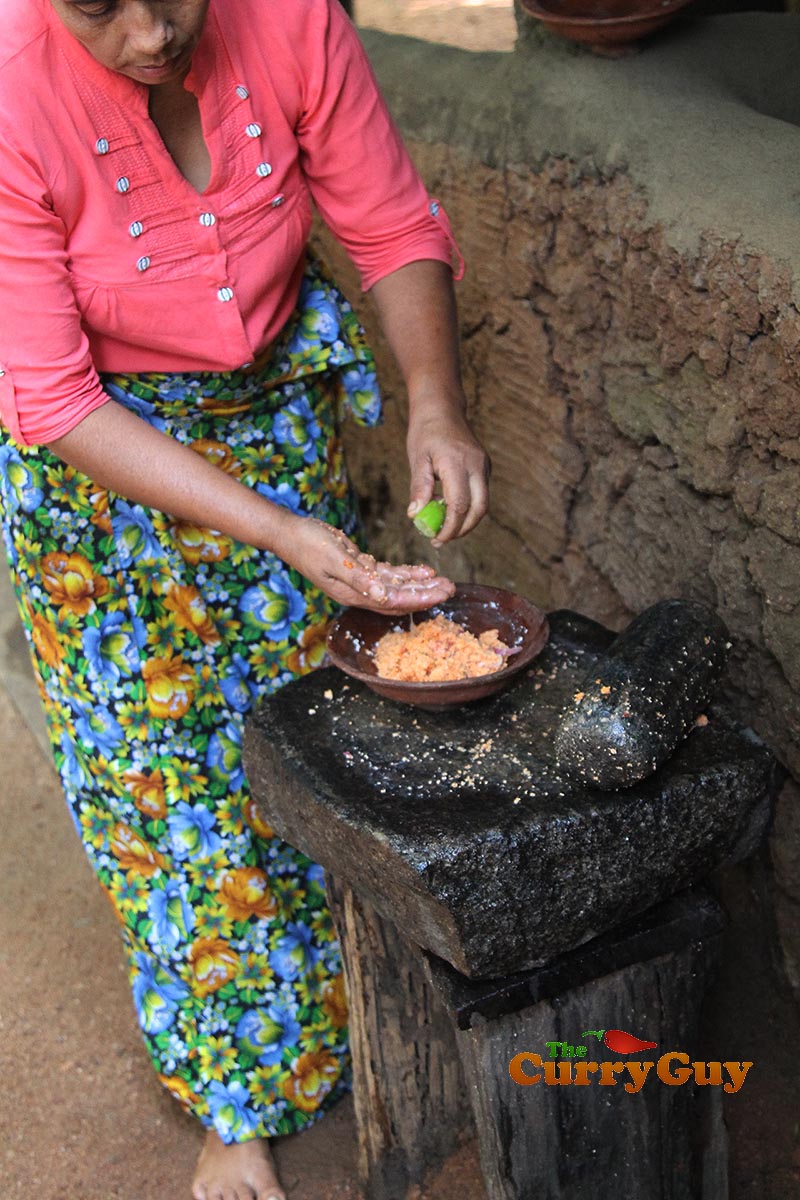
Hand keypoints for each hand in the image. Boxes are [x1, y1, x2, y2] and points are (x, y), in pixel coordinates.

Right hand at [283, 517, 455, 613]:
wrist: (288, 534)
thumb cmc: (307, 545)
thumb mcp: (333, 560)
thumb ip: (358, 579)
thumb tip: (382, 596)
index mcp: (353, 594)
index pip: (394, 602)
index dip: (419, 599)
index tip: (441, 595)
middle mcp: (359, 592)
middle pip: (400, 598)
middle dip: (426, 595)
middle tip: (452, 589)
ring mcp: (359, 582)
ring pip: (397, 587)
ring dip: (420, 585)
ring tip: (444, 582)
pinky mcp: (359, 568)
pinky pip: (388, 575)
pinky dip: (406, 574)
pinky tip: (423, 571)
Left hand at [406, 404, 489, 546]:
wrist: (442, 408)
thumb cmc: (425, 433)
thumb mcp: (417, 459)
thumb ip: (419, 487)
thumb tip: (416, 516)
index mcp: (457, 463)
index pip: (459, 505)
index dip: (450, 528)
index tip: (435, 539)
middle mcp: (477, 465)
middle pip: (479, 509)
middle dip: (462, 529)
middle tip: (442, 539)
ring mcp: (484, 466)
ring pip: (482, 503)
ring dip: (466, 520)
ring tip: (444, 526)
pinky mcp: (485, 466)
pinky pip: (480, 493)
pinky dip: (467, 506)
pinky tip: (448, 507)